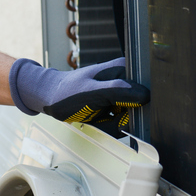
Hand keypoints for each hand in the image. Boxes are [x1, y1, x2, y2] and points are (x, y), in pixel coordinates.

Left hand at [8, 56, 149, 130]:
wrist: (50, 99)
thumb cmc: (67, 92)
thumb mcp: (93, 92)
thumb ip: (119, 92)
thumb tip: (145, 95)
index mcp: (123, 69)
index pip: (145, 89)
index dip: (137, 104)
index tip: (120, 110)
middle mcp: (124, 81)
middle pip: (138, 108)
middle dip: (121, 118)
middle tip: (102, 113)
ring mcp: (118, 95)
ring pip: (129, 119)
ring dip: (112, 124)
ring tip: (95, 115)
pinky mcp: (112, 107)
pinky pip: (119, 123)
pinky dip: (108, 126)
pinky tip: (95, 119)